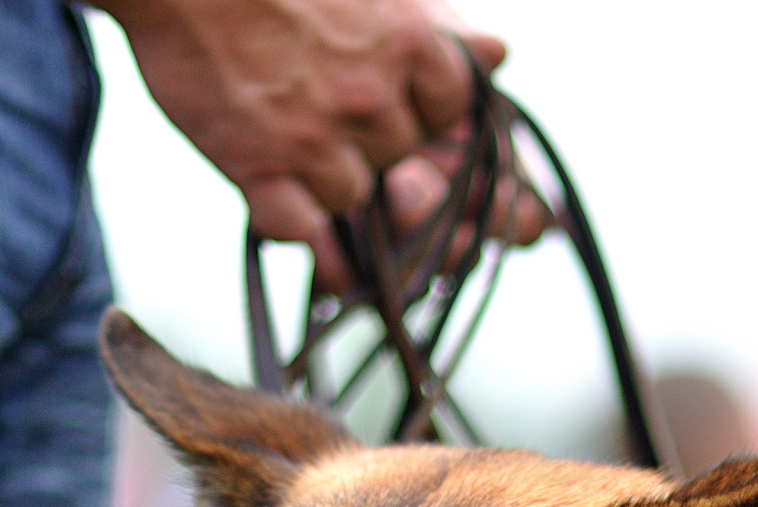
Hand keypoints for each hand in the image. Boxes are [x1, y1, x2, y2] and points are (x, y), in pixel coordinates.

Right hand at [101, 0, 531, 282]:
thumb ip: (436, 25)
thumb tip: (501, 52)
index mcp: (407, 40)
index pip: (451, 109)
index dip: (420, 107)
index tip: (386, 92)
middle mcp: (370, 93)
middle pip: (400, 155)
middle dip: (369, 140)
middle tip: (315, 100)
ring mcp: (314, 136)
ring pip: (353, 195)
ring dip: (324, 177)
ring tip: (281, 128)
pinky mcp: (256, 167)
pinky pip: (301, 230)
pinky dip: (290, 220)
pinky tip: (267, 180)